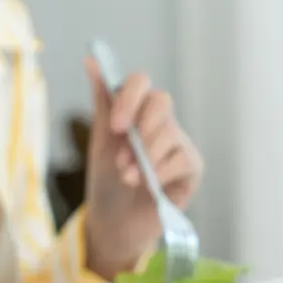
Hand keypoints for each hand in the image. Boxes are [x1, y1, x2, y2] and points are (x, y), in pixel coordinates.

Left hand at [82, 58, 202, 280]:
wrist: (114, 223)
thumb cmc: (108, 181)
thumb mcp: (100, 141)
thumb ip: (102, 102)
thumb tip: (91, 60)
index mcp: (137, 112)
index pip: (141, 83)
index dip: (129, 98)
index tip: (115, 126)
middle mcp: (161, 123)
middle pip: (161, 101)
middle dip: (138, 129)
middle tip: (121, 157)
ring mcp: (179, 143)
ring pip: (169, 132)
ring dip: (145, 156)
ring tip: (128, 177)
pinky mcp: (192, 167)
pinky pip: (182, 158)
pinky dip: (161, 171)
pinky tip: (147, 185)